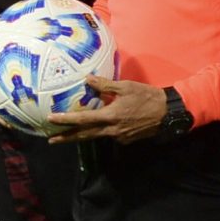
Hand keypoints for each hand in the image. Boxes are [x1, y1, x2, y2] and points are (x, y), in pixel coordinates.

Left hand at [47, 77, 167, 142]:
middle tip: (52, 140)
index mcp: (110, 116)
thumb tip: (87, 80)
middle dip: (67, 138)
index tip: (51, 120)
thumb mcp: (126, 87)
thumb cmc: (146, 96)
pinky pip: (110, 135)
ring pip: (97, 136)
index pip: (83, 119)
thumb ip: (105, 85)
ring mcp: (119, 137)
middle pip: (85, 135)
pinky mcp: (126, 140)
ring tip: (69, 133)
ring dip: (83, 134)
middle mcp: (112, 130)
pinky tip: (102, 125)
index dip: (66, 120)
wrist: (167, 113)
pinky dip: (103, 131)